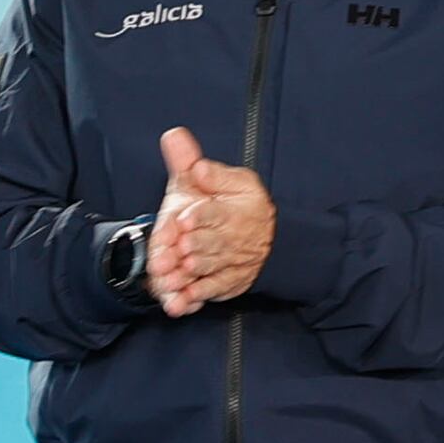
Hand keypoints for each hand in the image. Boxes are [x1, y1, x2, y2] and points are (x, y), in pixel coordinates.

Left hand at [147, 125, 274, 314]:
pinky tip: (177, 302)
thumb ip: (204, 167)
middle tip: (177, 250)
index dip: (199, 216)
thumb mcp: (233, 181)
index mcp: (230, 210)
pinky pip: (208, 291)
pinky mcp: (225, 283)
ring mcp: (227, 263)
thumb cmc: (244, 207)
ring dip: (188, 273)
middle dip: (192, 246)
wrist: (272, 240)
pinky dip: (192, 298)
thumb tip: (176, 140)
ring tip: (171, 276)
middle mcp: (228, 238)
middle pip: (208, 243)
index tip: (184, 219)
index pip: (213, 211)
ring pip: (206, 268)